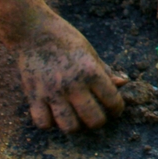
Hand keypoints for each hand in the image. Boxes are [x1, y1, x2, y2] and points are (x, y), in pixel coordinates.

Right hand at [16, 13, 127, 132]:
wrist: (34, 31)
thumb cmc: (66, 39)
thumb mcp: (90, 52)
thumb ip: (106, 71)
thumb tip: (124, 82)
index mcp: (91, 72)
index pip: (113, 101)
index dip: (117, 109)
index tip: (114, 109)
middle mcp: (73, 85)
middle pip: (93, 120)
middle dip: (99, 122)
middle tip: (96, 116)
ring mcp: (52, 92)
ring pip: (69, 126)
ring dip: (76, 126)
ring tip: (76, 117)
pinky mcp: (34, 96)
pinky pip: (43, 122)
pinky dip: (50, 123)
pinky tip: (54, 114)